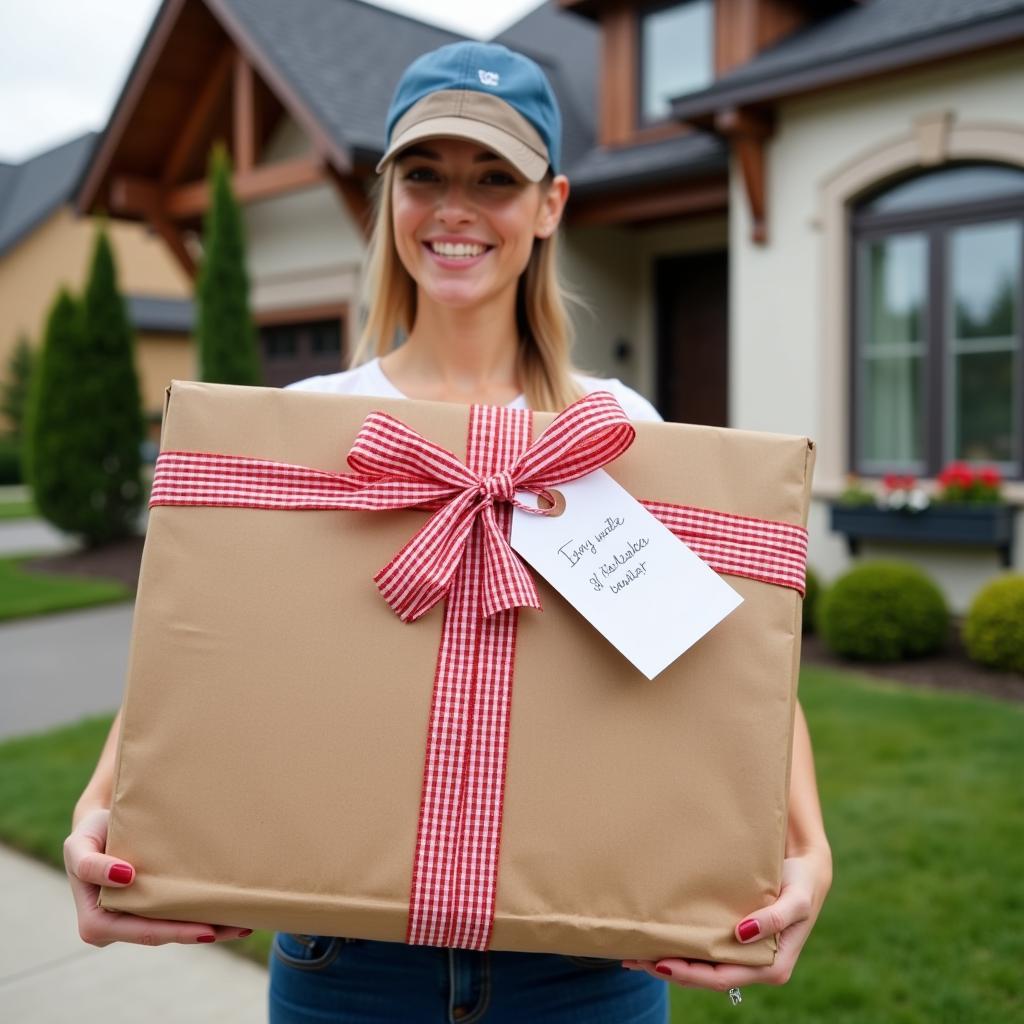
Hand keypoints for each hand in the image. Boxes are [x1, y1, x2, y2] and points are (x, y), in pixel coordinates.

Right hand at [64, 808, 251, 946]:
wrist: (102, 824)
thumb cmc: (90, 834)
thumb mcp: (79, 846)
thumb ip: (90, 864)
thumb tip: (125, 877)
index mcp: (97, 923)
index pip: (140, 932)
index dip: (172, 932)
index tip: (205, 929)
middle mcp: (119, 926)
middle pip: (164, 935)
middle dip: (200, 934)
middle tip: (235, 926)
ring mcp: (137, 917)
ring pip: (176, 928)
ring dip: (211, 927)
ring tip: (243, 923)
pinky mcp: (153, 905)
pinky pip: (180, 913)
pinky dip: (206, 914)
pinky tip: (232, 912)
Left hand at [622, 845, 831, 990]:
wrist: (807, 866)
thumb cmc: (803, 883)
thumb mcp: (796, 899)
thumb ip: (775, 918)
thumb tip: (741, 934)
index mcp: (772, 966)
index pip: (721, 977)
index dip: (689, 974)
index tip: (659, 962)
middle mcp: (756, 965)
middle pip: (706, 976)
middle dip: (671, 970)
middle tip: (635, 959)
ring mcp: (746, 954)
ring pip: (703, 966)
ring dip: (671, 961)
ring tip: (637, 952)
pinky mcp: (738, 939)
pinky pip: (707, 949)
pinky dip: (682, 947)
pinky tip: (659, 939)